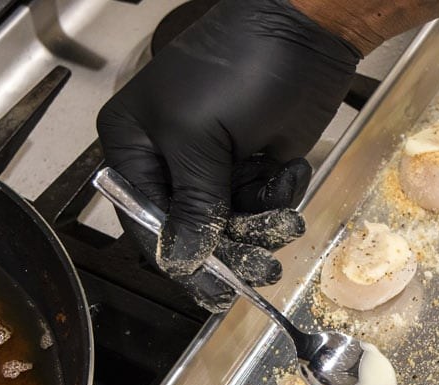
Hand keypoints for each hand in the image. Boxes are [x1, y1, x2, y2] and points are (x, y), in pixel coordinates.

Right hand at [97, 0, 358, 309]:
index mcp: (134, 147)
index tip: (212, 292)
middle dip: (231, 250)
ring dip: (264, 228)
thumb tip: (181, 260)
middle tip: (263, 268)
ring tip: (284, 219)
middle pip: (194, 233)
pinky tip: (289, 168)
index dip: (179, 262)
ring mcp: (217, 165)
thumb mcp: (200, 138)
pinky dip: (281, 196)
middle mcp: (172, 161)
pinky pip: (265, 205)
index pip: (145, 224)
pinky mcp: (257, 165)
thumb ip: (192, 203)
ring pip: (235, 226)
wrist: (304, 37)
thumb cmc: (238, 68)